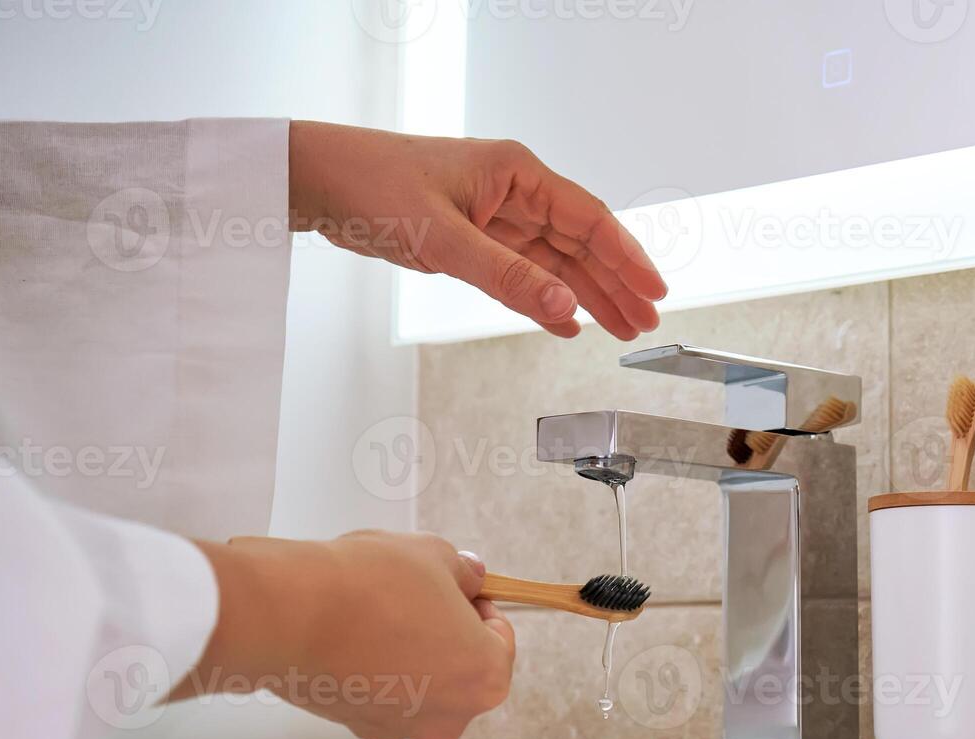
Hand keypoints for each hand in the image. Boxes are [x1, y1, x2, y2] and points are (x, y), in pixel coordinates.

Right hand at [172, 531, 514, 738]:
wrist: (289, 613)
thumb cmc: (370, 586)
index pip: (500, 637)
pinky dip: (376, 667)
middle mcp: (449, 717)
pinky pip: (382, 692)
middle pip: (462, 666)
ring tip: (379, 609)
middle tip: (416, 595)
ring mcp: (401, 728)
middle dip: (444, 630)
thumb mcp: (435, 556)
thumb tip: (471, 578)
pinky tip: (354, 633)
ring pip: (421, 682)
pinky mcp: (357, 726)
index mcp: (485, 678)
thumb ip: (464, 572)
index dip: (478, 605)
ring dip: (410, 649)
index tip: (457, 588)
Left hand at [288, 120, 666, 339]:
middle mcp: (513, 192)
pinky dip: (546, 298)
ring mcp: (494, 216)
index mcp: (517, 173)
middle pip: (581, 244)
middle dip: (616, 285)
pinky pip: (523, 273)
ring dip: (588, 296)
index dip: (627, 258)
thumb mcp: (444, 238)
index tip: (655, 291)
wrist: (318, 181)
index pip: (590, 220)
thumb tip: (565, 309)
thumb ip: (508, 278)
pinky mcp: (474, 239)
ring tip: (621, 329)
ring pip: (556, 262)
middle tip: (647, 322)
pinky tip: (567, 321)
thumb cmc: (372, 185)